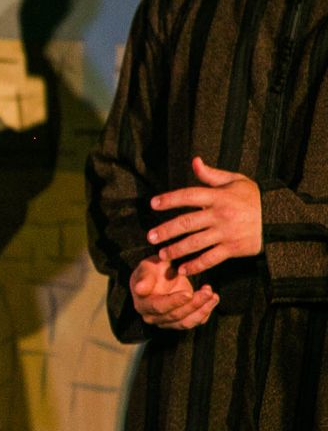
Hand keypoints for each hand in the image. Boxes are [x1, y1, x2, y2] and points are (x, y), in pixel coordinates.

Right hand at [129, 255, 218, 330]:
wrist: (159, 276)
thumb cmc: (152, 270)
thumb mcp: (147, 267)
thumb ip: (145, 277)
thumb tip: (140, 289)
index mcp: (143, 305)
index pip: (159, 307)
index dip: (174, 301)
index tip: (188, 293)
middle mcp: (153, 317)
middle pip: (176, 316)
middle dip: (194, 303)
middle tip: (207, 291)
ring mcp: (167, 322)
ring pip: (186, 322)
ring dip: (202, 310)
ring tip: (213, 295)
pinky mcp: (180, 322)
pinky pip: (194, 322)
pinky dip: (205, 313)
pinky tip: (212, 300)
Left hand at [147, 156, 261, 275]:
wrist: (279, 218)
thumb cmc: (253, 198)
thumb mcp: (236, 181)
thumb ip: (212, 175)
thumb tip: (194, 161)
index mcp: (219, 196)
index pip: (189, 196)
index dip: (170, 199)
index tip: (153, 204)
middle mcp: (220, 214)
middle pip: (187, 223)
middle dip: (166, 230)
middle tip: (150, 237)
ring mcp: (226, 233)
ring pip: (195, 243)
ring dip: (176, 250)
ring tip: (162, 255)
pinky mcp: (232, 248)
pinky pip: (210, 259)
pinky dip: (196, 265)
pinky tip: (183, 269)